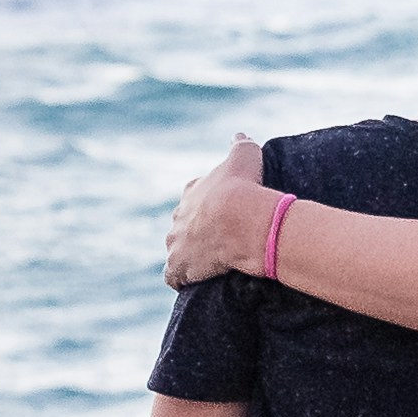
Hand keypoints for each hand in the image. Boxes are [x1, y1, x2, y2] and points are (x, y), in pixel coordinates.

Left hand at [162, 137, 277, 290]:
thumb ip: (241, 144)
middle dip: (193, 231)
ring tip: (204, 263)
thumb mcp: (244, 156)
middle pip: (181, 224)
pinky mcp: (178, 265)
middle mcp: (178, 216)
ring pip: (175, 249)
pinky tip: (189, 281)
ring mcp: (176, 242)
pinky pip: (173, 276)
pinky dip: (179, 278)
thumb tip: (239, 135)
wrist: (241, 220)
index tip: (218, 212)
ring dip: (184, 256)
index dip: (205, 205)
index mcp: (192, 192)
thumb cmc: (244, 187)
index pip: (192, 197)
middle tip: (215, 240)